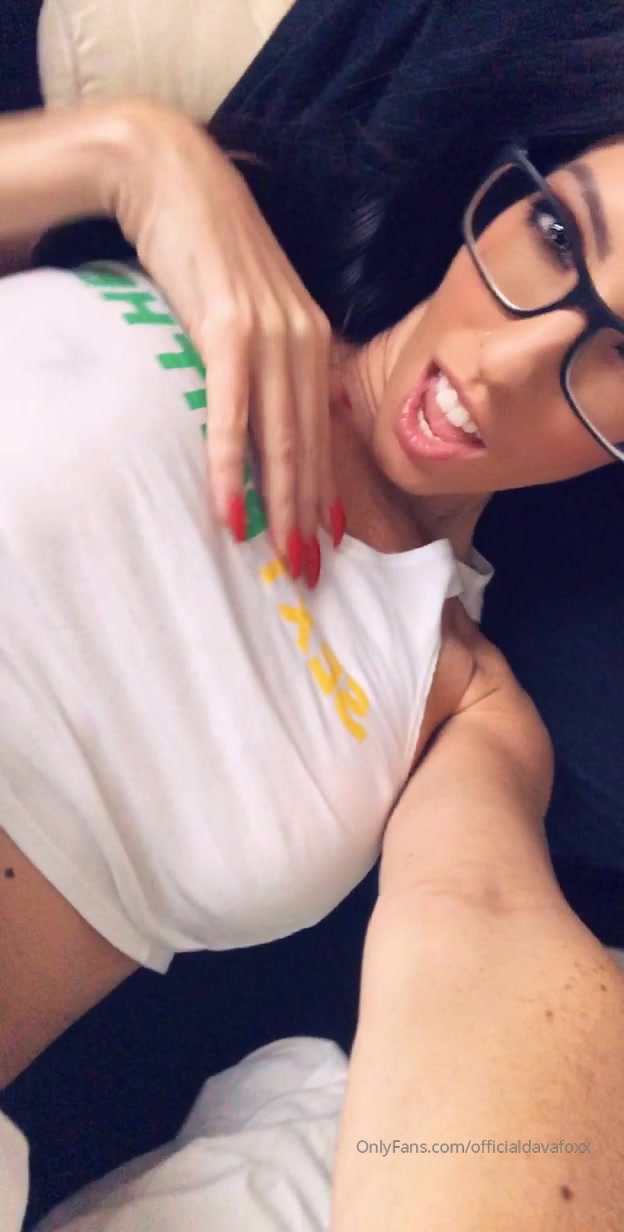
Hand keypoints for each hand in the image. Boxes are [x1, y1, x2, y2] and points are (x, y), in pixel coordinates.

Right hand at [105, 99, 344, 582]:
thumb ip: (267, 354)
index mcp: (313, 340)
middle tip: (311, 571)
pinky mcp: (229, 330)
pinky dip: (232, 468)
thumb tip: (263, 408)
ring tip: (284, 558)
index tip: (331, 540)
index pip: (322, 430)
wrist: (176, 179)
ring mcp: (270, 336)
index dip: (326, 489)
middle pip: (309, 445)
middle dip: (312, 514)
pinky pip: (233, 415)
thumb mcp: (252, 307)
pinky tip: (232, 512)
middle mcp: (303, 341)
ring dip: (282, 506)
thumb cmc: (209, 247)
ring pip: (281, 438)